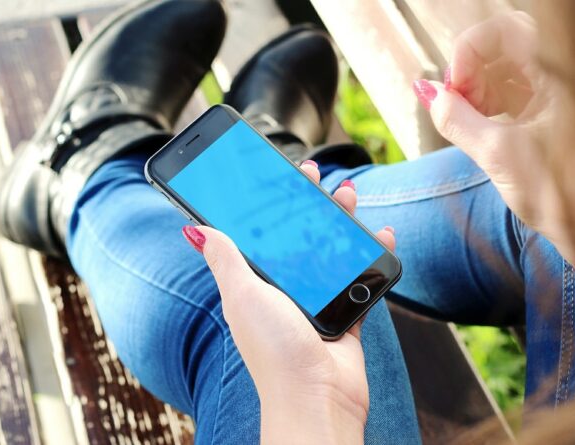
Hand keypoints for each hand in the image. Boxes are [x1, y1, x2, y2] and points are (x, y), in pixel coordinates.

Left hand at [182, 163, 394, 444]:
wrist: (318, 397)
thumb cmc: (275, 350)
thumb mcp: (243, 296)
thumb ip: (225, 259)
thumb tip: (194, 230)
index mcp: (257, 285)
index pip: (261, 235)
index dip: (267, 205)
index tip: (275, 177)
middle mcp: (286, 291)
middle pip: (299, 237)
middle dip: (307, 205)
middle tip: (313, 176)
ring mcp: (318, 302)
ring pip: (332, 252)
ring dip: (341, 222)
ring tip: (348, 195)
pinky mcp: (346, 314)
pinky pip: (360, 278)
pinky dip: (371, 255)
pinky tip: (380, 235)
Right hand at [414, 11, 574, 265]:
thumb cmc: (570, 200)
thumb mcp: (500, 157)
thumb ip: (456, 120)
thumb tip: (426, 93)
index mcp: (569, 72)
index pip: (507, 30)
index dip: (470, 51)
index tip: (451, 88)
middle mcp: (570, 75)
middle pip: (507, 47)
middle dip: (471, 72)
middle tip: (454, 106)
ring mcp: (565, 95)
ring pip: (510, 71)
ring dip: (479, 91)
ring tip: (466, 123)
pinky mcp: (559, 116)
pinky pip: (519, 94)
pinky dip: (493, 106)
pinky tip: (481, 129)